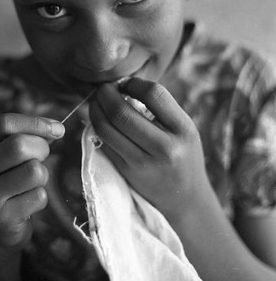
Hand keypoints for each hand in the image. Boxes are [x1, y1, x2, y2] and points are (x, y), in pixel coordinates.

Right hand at [0, 113, 64, 251]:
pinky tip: (26, 204)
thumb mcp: (11, 156)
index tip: (58, 129)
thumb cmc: (11, 182)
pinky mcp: (2, 218)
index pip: (5, 123)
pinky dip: (41, 198)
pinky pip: (39, 196)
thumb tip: (57, 129)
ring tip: (30, 185)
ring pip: (34, 171)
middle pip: (20, 145)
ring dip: (43, 176)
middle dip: (42, 149)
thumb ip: (29, 136)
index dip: (35, 123)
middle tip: (41, 159)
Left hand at [89, 77, 209, 222]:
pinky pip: (105, 145)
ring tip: (96, 103)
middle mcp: (165, 147)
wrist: (185, 197)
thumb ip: (160, 108)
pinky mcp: (128, 173)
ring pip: (107, 130)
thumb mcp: (184, 129)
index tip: (125, 82)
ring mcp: (144, 163)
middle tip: (102, 89)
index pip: (154, 94)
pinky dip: (97, 129)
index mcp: (183, 129)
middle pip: (122, 113)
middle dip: (105, 95)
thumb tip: (123, 84)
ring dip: (96, 111)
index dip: (133, 83)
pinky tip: (99, 122)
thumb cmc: (183, 154)